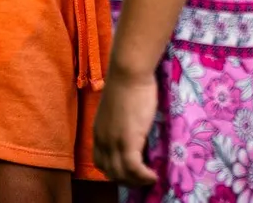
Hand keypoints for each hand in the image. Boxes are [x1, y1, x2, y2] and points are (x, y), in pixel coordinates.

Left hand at [92, 65, 159, 187]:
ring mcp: (113, 142)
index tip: (130, 171)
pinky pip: (134, 169)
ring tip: (149, 179)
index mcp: (98, 132)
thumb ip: (120, 124)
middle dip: (126, 180)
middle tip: (142, 179)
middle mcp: (102, 140)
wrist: (128, 72)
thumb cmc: (127, 84)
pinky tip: (154, 175)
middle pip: (110, 172)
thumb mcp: (118, 109)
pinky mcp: (127, 141)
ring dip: (136, 181)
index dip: (114, 170)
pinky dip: (144, 177)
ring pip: (121, 175)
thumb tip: (132, 132)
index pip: (100, 162)